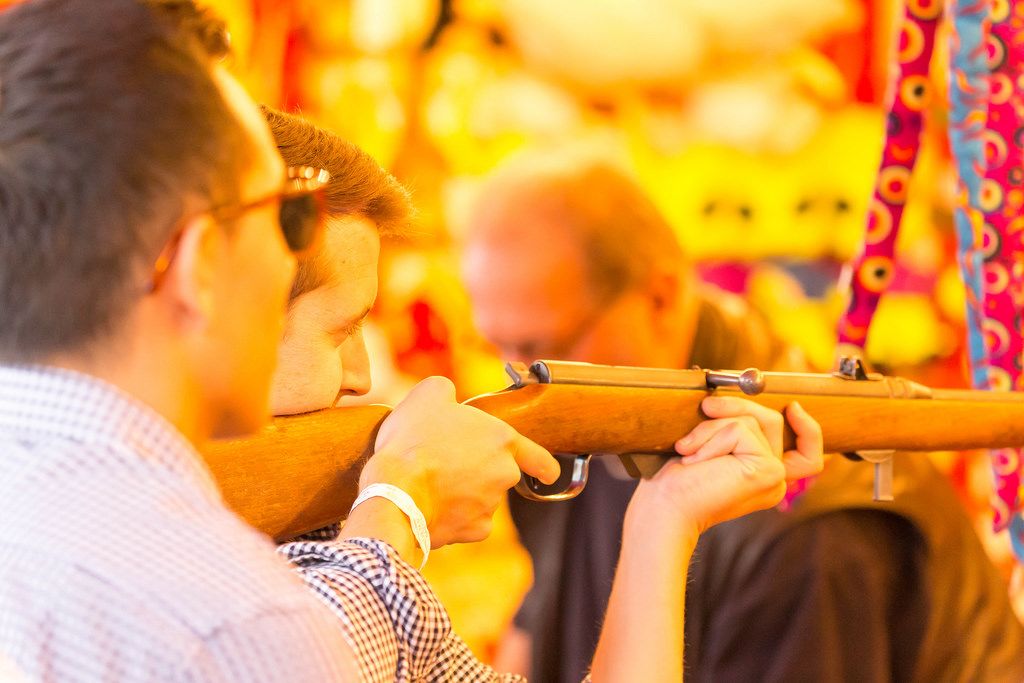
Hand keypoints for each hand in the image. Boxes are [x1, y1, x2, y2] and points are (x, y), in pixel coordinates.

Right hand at [360, 376, 559, 546]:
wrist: (394, 491)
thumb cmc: (413, 440)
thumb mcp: (428, 394)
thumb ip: (448, 390)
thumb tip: (449, 396)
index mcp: (502, 440)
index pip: (538, 457)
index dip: (544, 466)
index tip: (548, 473)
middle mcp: (504, 473)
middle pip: (499, 474)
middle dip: (479, 471)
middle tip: (445, 463)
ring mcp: (491, 504)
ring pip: (481, 498)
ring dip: (463, 493)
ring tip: (430, 482)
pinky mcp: (474, 530)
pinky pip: (468, 522)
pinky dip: (454, 516)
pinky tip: (432, 504)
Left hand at [630, 397, 822, 537]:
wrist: (665, 509)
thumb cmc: (678, 482)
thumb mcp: (710, 447)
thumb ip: (731, 430)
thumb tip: (722, 401)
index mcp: (763, 476)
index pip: (807, 454)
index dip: (808, 429)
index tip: (793, 407)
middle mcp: (776, 479)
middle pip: (772, 421)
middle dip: (735, 406)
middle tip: (706, 407)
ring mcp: (776, 476)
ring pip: (751, 421)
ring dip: (711, 428)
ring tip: (689, 452)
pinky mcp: (768, 471)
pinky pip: (739, 429)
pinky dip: (710, 438)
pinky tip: (695, 460)